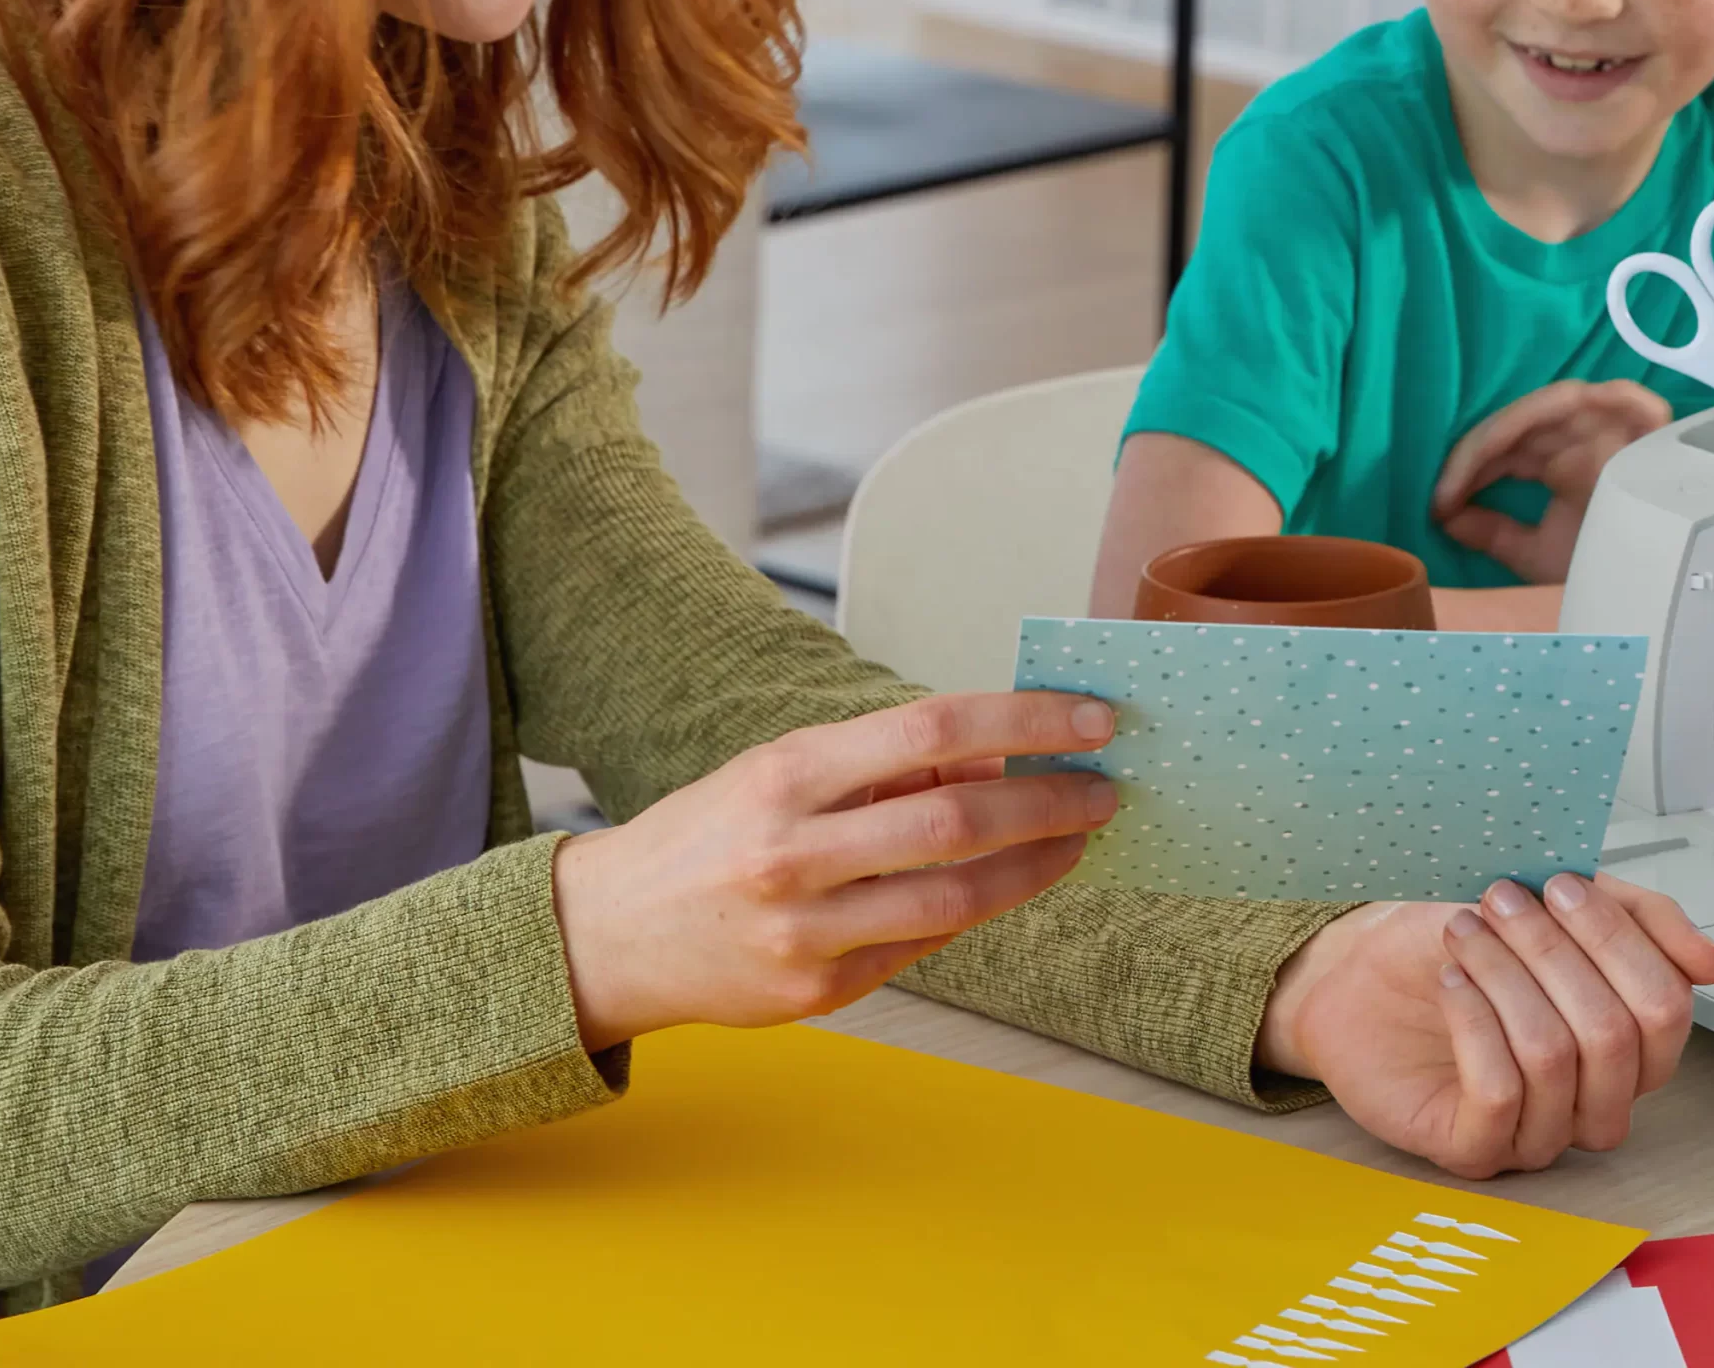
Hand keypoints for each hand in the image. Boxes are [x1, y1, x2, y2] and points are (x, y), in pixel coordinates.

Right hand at [549, 693, 1118, 1049]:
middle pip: (956, 821)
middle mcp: (795, 853)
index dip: (1023, 723)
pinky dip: (973, 909)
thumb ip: (885, 765)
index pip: (932, 729)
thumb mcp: (782, 769)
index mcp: (787, 774)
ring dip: (1033, 867)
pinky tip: (1006, 884)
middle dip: (1049, 803)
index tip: (1089, 720)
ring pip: (953, 898)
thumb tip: (995, 761)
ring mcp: (806, 932)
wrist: (609, 935)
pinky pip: (921, 945)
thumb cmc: (710, 832)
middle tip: (1103, 789)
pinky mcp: (818, 993)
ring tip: (1076, 839)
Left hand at [1254, 873, 1713, 1174]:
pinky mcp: (1475, 1149)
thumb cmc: (1456, 942)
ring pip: (1555, 1060)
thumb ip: (1637, 918)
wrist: (1357, 972)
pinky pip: (1500, 1096)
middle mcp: (1593, 1097)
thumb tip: (1713, 962)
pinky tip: (1451, 984)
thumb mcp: (1550, 906)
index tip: (1560, 883)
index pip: (1666, 1007)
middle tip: (1502, 900)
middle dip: (1553, 952)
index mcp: (1625, 1042)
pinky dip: (1474, 1023)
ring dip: (1505, 977)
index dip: (1616, 939)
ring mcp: (1537, 1131)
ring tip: (1464, 933)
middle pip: (1615, 1035)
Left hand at [1432, 381, 1670, 582]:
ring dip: (1509, 430)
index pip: (1507, 448)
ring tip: (1474, 465)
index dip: (1468, 469)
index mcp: (1564, 465)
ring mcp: (1621, 430)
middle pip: (1525, 424)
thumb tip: (1444, 516)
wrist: (1667, 602)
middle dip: (1479, 452)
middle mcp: (1589, 441)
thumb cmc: (1609, 577)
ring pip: (1557, 405)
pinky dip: (1581, 403)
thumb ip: (1494, 534)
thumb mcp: (1540, 557)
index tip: (1438, 505)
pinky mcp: (1655, 428)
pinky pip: (1623, 396)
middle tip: (1448, 490)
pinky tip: (1532, 427)